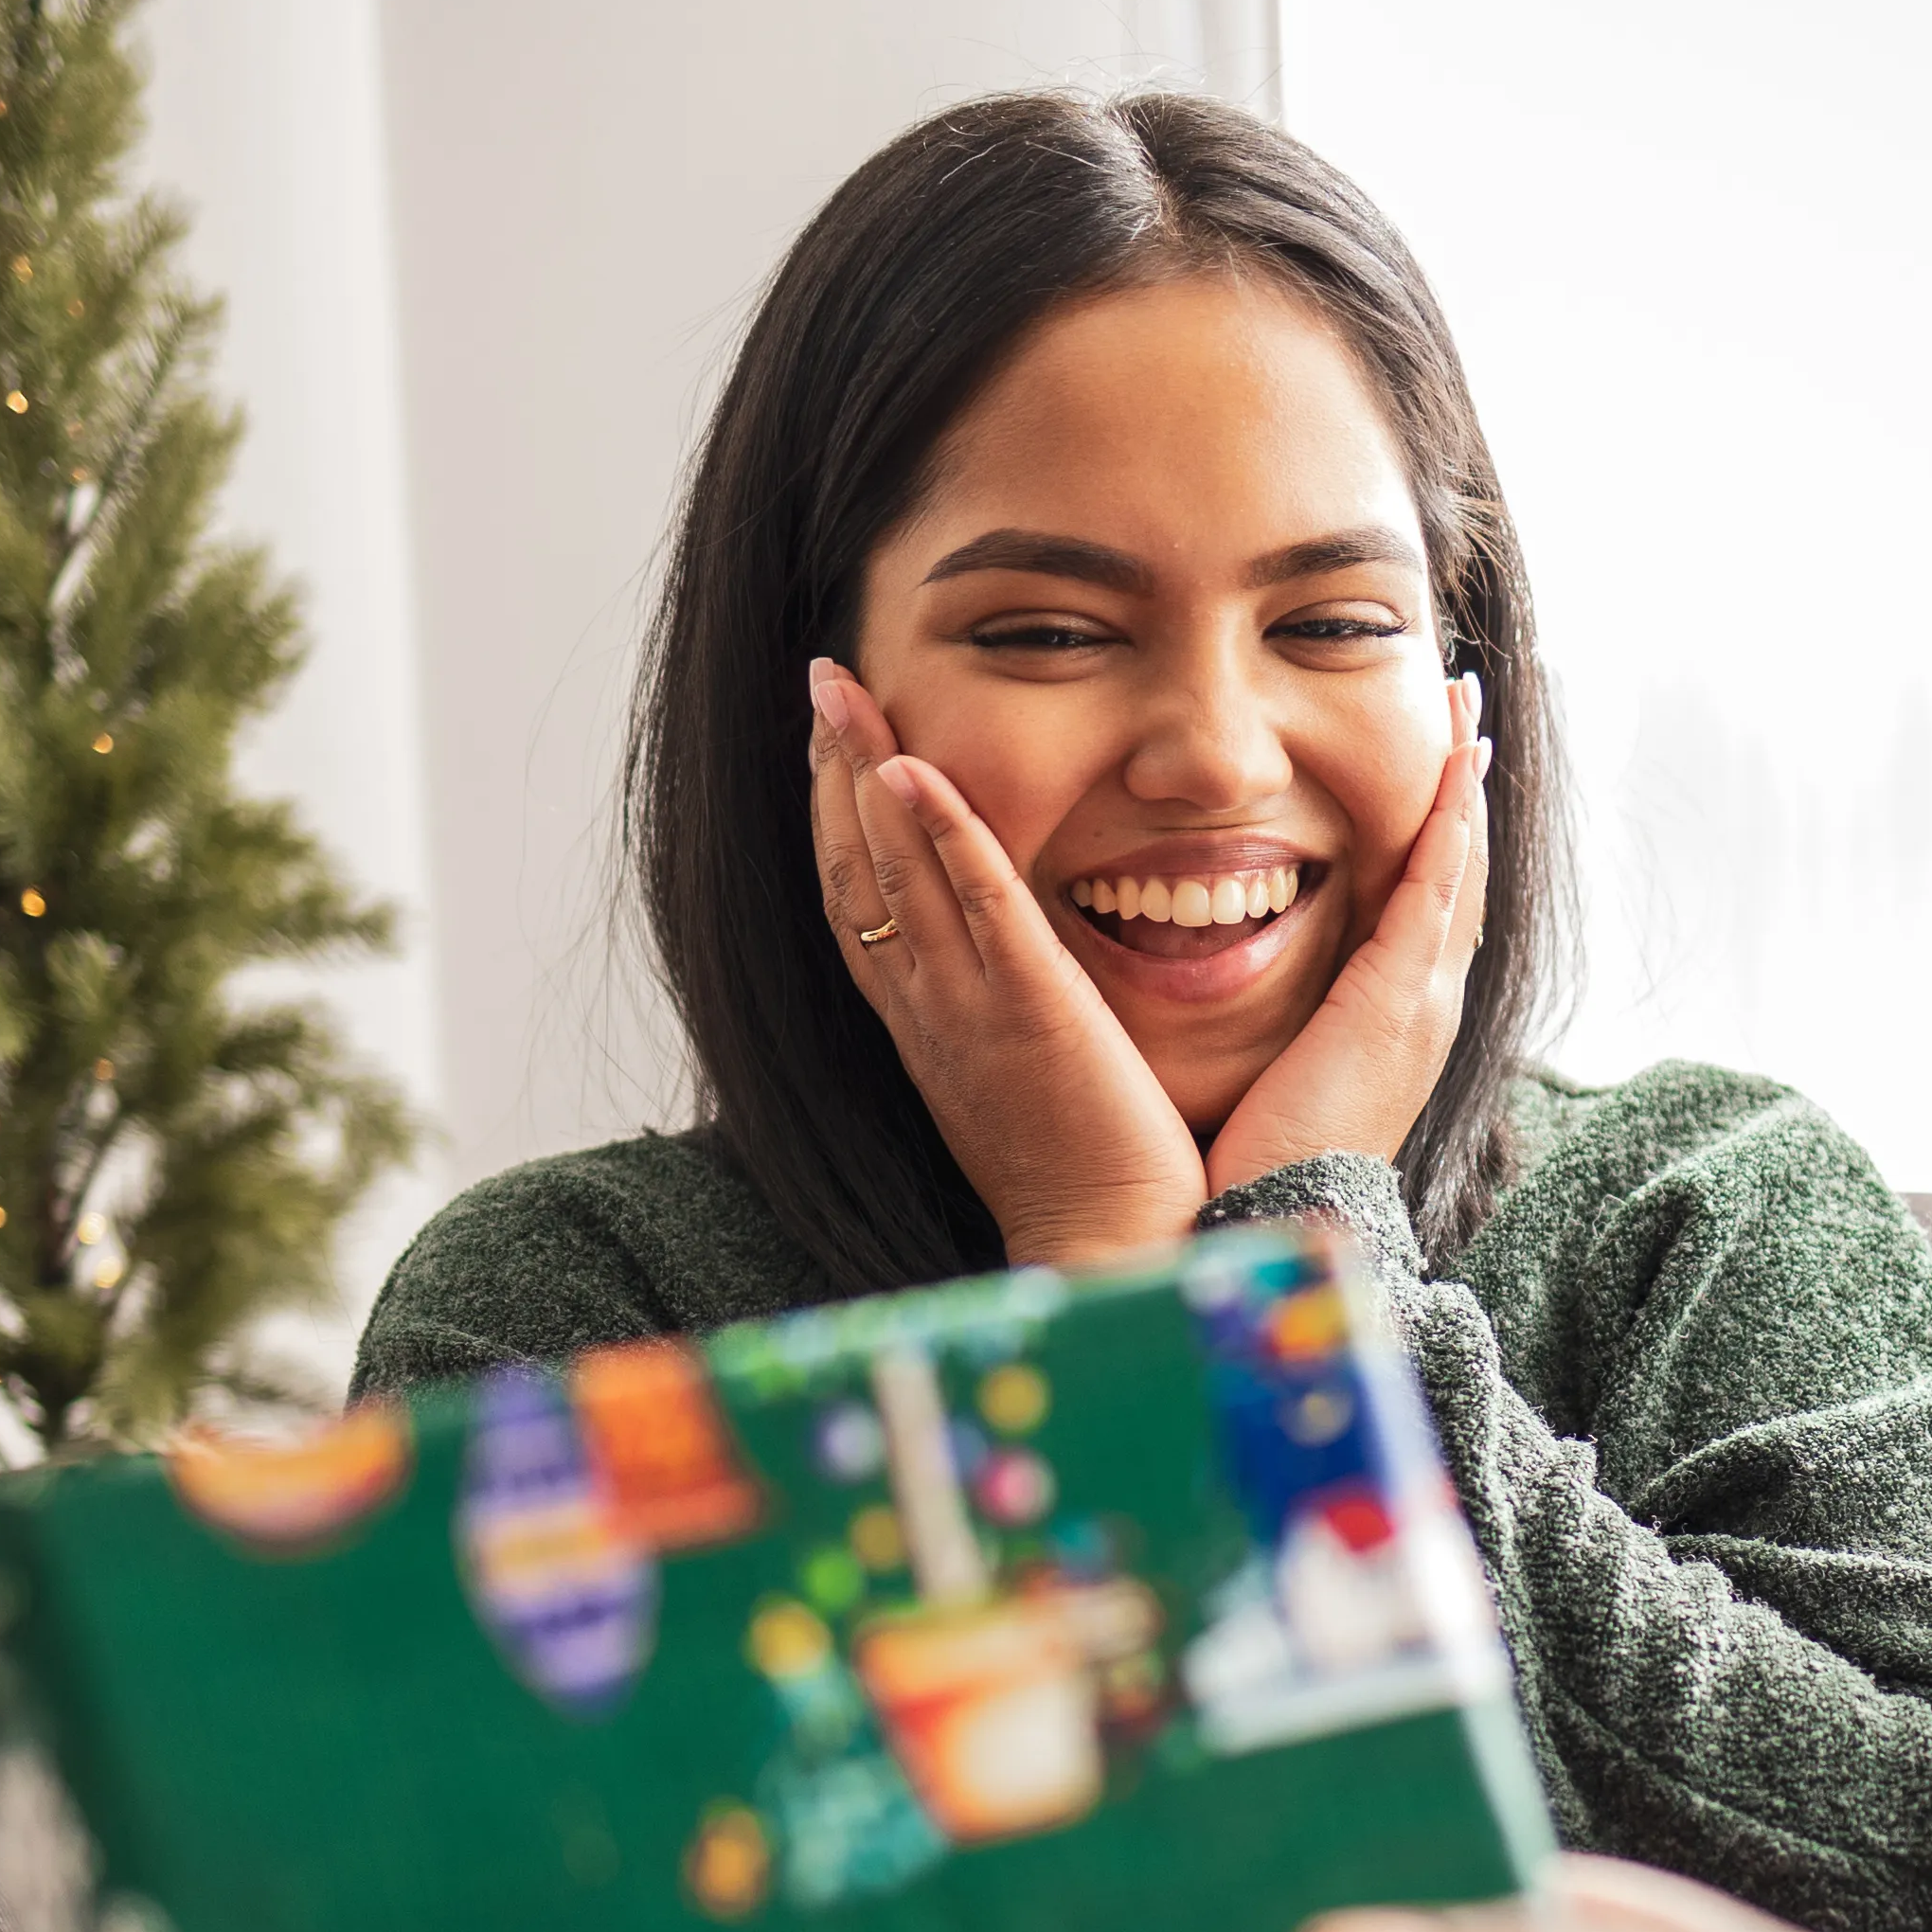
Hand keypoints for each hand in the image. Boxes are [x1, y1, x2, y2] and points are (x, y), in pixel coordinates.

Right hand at [808, 659, 1209, 1265]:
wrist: (1109, 1251)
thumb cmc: (1086, 1176)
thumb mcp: (1019, 1080)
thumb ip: (1007, 1013)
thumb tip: (1015, 967)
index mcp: (926, 1024)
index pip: (857, 902)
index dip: (835, 815)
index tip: (832, 739)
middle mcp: (928, 1010)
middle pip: (853, 869)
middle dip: (831, 768)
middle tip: (822, 679)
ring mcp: (970, 1011)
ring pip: (892, 875)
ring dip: (864, 774)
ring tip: (846, 691)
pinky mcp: (1031, 1015)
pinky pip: (977, 910)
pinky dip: (941, 837)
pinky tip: (915, 772)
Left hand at [1203, 673, 1491, 1195]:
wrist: (1264, 1224)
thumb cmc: (1248, 1163)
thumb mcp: (1270, 1069)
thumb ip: (1270, 1015)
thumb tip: (1219, 966)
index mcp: (1392, 1020)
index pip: (1424, 902)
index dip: (1435, 829)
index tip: (1436, 762)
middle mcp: (1423, 1006)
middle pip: (1457, 873)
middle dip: (1463, 789)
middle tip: (1467, 710)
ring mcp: (1420, 1003)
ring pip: (1457, 869)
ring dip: (1464, 786)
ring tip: (1468, 712)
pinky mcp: (1396, 1003)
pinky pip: (1434, 894)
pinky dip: (1449, 828)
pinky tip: (1454, 769)